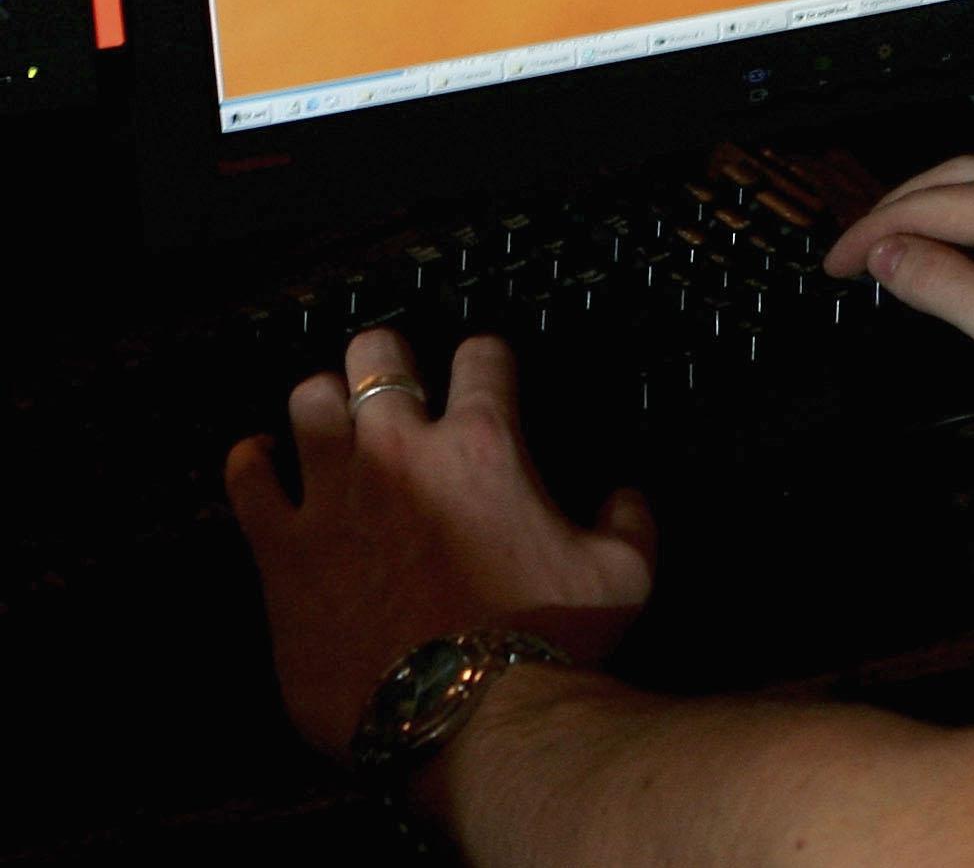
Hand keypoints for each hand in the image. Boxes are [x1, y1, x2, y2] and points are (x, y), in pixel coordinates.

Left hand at [225, 327, 657, 758]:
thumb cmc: (550, 639)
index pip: (481, 356)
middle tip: (393, 383)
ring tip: (327, 420)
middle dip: (385, 358)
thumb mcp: (625, 573)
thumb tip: (624, 498)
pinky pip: (247, 480)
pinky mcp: (284, 549)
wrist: (463, 715)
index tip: (484, 376)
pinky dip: (252, 462)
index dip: (485, 359)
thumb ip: (629, 520)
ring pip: (305, 400)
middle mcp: (402, 449)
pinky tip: (261, 462)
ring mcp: (334, 495)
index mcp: (484, 443)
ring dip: (320, 403)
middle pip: (375, 354)